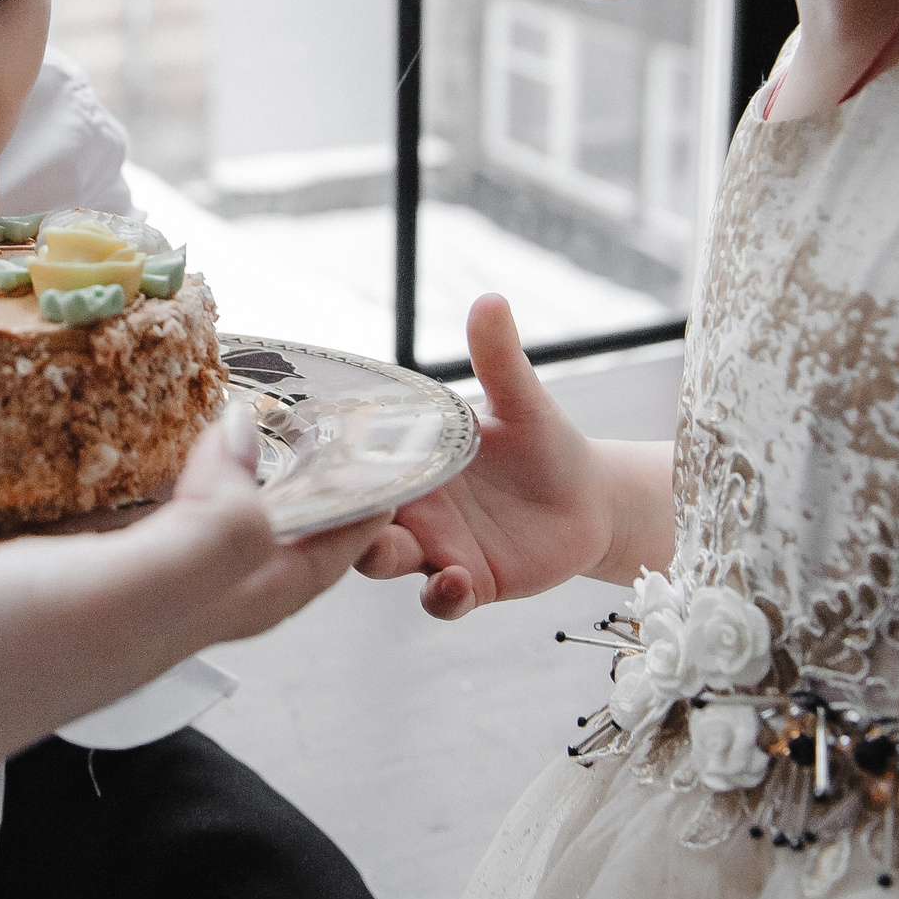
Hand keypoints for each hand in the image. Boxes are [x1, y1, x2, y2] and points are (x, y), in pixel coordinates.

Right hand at [0, 404, 388, 787]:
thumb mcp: (124, 593)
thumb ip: (209, 530)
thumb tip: (252, 441)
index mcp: (179, 618)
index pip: (293, 570)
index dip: (350, 519)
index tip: (385, 452)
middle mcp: (135, 612)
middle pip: (233, 550)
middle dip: (277, 488)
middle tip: (292, 406)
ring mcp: (68, 598)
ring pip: (154, 530)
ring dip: (184, 472)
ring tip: (191, 398)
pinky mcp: (4, 577)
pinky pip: (76, 519)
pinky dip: (95, 473)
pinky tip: (72, 435)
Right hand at [354, 294, 672, 618]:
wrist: (590, 498)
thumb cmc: (544, 442)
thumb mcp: (521, 401)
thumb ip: (499, 359)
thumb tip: (490, 300)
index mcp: (409, 457)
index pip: (353, 458)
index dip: (327, 460)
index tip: (309, 455)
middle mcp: (412, 504)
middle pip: (352, 515)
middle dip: (338, 518)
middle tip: (340, 511)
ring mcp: (435, 546)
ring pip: (385, 559)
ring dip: (382, 557)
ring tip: (400, 550)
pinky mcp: (470, 582)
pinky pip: (441, 598)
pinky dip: (442, 595)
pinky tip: (457, 582)